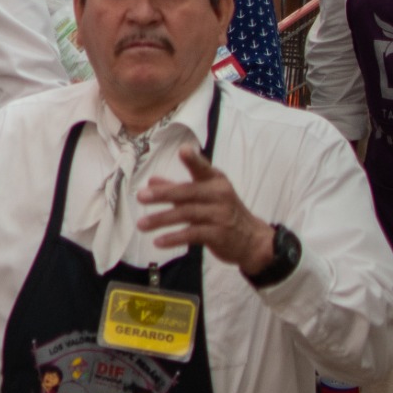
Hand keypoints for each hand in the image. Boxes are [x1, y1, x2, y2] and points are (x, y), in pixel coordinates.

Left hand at [136, 147, 276, 276]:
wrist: (252, 240)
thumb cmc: (222, 213)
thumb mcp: (204, 197)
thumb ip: (177, 188)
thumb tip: (151, 181)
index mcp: (215, 181)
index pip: (203, 169)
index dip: (194, 160)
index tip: (184, 150)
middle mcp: (219, 195)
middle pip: (188, 192)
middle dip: (163, 193)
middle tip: (140, 196)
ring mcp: (220, 214)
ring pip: (186, 214)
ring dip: (161, 219)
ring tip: (141, 224)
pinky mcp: (219, 234)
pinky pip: (192, 234)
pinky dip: (174, 238)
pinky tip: (158, 242)